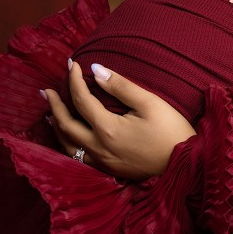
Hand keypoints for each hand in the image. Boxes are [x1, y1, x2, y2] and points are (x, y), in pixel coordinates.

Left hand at [43, 61, 195, 179]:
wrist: (186, 165)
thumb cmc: (172, 131)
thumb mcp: (151, 103)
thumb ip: (121, 86)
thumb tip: (95, 70)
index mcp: (108, 129)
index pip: (81, 99)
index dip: (74, 80)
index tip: (72, 64)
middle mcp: (98, 147)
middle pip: (66, 124)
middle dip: (54, 105)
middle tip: (46, 90)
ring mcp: (101, 161)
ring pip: (67, 144)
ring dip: (56, 126)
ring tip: (49, 114)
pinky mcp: (108, 169)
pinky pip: (77, 157)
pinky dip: (67, 144)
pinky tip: (68, 138)